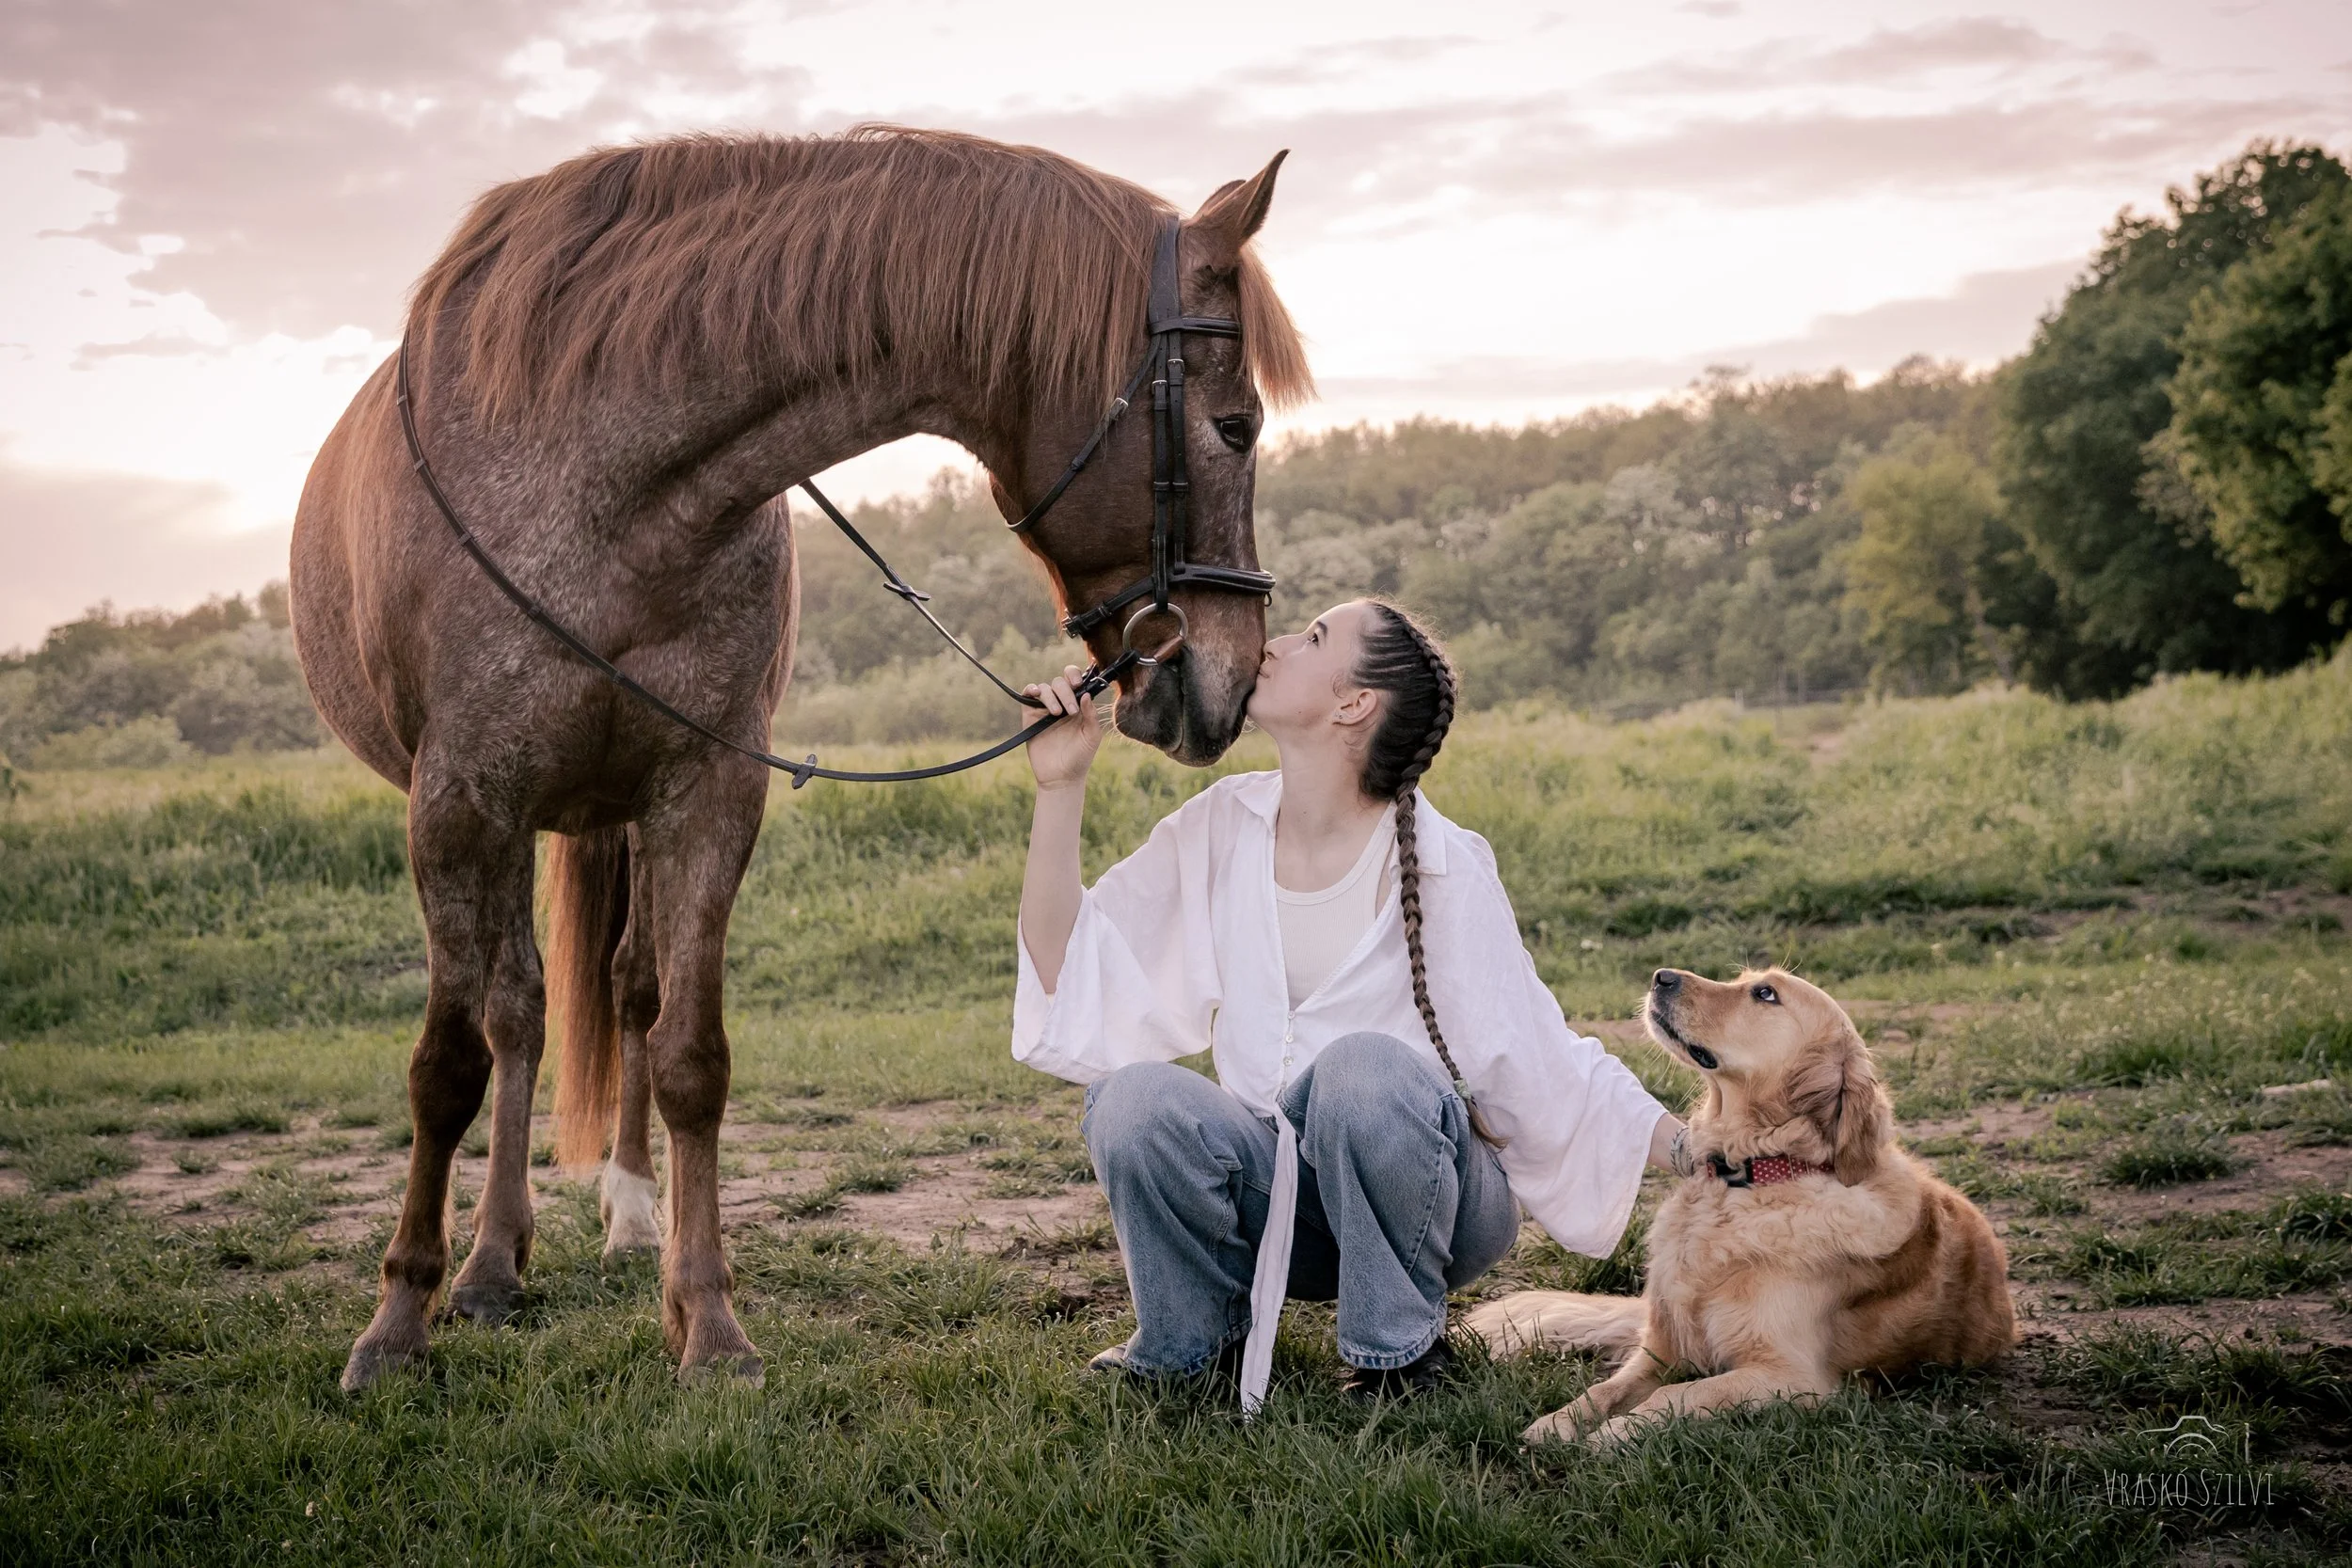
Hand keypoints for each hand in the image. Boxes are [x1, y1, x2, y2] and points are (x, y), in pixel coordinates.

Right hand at [1023, 664, 1105, 789]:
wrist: (1061, 777)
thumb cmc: (1081, 758)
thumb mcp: (1092, 736)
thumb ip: (1091, 715)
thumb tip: (1086, 694)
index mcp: (1078, 705)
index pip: (1075, 680)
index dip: (1074, 675)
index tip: (1078, 684)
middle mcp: (1062, 704)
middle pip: (1060, 682)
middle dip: (1066, 692)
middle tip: (1071, 711)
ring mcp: (1045, 709)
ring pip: (1045, 687)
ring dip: (1051, 696)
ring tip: (1057, 714)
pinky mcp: (1030, 717)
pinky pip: (1028, 695)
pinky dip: (1031, 690)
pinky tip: (1037, 694)